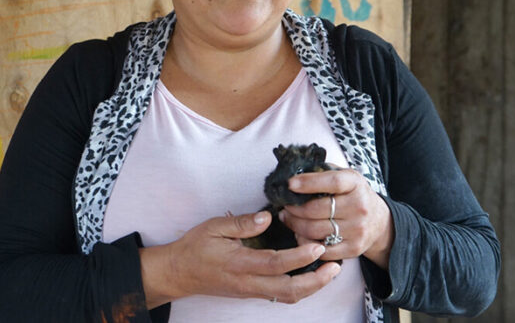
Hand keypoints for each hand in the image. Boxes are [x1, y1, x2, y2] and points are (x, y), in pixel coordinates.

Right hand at [139, 211, 340, 307]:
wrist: (178, 273)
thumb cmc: (195, 247)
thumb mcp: (214, 227)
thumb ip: (242, 223)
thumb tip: (268, 217)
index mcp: (239, 264)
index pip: (275, 263)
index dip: (299, 256)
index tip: (318, 246)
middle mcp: (247, 283)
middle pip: (288, 289)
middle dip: (316, 281)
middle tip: (335, 267)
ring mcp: (250, 291)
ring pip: (287, 296)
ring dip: (311, 287)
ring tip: (330, 272)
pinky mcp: (250, 293)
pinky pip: (280, 295)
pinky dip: (299, 288)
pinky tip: (310, 276)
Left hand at [280, 169, 393, 268]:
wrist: (379, 221)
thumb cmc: (354, 195)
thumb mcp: (346, 177)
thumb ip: (324, 172)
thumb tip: (295, 172)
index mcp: (355, 184)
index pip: (332, 182)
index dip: (309, 183)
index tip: (290, 184)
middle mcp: (359, 206)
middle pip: (316, 209)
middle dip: (294, 208)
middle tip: (284, 206)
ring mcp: (357, 229)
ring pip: (315, 230)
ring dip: (295, 225)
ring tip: (287, 218)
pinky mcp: (354, 248)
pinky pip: (322, 249)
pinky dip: (305, 242)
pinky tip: (299, 234)